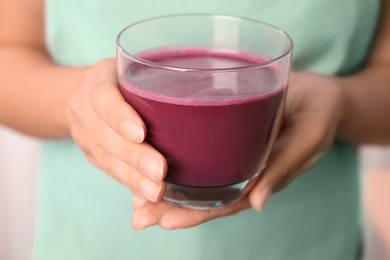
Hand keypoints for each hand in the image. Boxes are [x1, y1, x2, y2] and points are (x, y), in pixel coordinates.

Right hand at [66, 59, 167, 201]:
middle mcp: (83, 108)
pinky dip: (130, 183)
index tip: (141, 133)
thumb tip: (196, 95)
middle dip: (134, 156)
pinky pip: (109, 170)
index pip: (103, 97)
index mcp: (97, 80)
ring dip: (133, 177)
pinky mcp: (90, 153)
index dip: (120, 117)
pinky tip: (147, 193)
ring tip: (156, 191)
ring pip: (106, 158)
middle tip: (160, 171)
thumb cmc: (124, 79)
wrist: (87, 95)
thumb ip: (155, 79)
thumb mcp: (134, 69)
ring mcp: (83, 133)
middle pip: (105, 134)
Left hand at [131, 71, 344, 229]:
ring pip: (197, 175)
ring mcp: (233, 151)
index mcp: (261, 177)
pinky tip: (150, 157)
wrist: (317, 90)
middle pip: (204, 194)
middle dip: (171, 206)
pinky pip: (200, 148)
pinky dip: (175, 157)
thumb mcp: (309, 136)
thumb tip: (256, 205)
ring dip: (166, 186)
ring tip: (135, 198)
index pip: (225, 203)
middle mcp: (242, 169)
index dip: (197, 214)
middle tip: (138, 216)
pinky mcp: (226, 129)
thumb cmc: (319, 112)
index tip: (165, 221)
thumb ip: (285, 166)